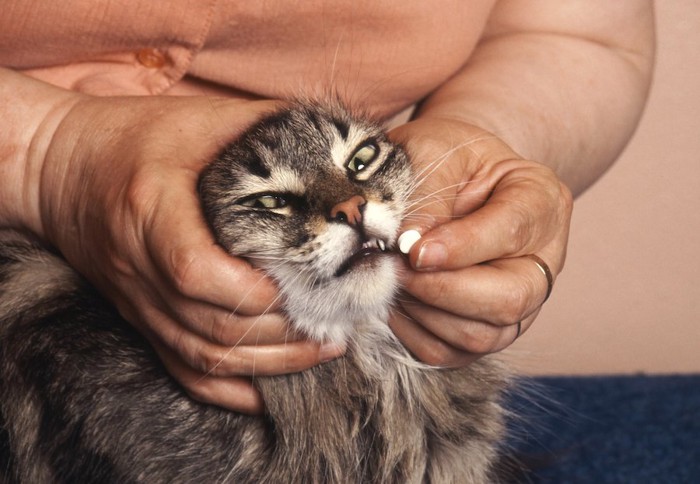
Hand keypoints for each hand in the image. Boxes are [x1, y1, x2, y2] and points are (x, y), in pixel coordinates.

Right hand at [35, 95, 343, 412]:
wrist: (58, 169)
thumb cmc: (132, 138)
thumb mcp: (195, 118)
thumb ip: (260, 125)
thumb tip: (328, 140)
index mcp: (151, 209)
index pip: (194, 269)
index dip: (249, 289)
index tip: (297, 285)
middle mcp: (139, 266)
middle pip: (211, 324)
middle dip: (282, 332)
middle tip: (336, 318)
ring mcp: (137, 301)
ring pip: (203, 356)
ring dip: (269, 363)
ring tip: (323, 347)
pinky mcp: (140, 319)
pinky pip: (181, 371)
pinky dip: (229, 391)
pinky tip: (271, 390)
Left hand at [388, 117, 572, 365]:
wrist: (450, 177)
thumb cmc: (445, 158)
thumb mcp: (436, 151)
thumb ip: (428, 194)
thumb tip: (406, 245)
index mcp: (541, 201)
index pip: (510, 233)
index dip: (458, 247)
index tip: (411, 248)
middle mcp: (542, 260)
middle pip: (509, 300)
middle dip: (441, 289)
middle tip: (396, 267)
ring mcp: (520, 302)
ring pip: (479, 335)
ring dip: (423, 311)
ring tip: (390, 277)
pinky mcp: (486, 330)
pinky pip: (450, 353)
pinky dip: (413, 332)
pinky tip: (395, 299)